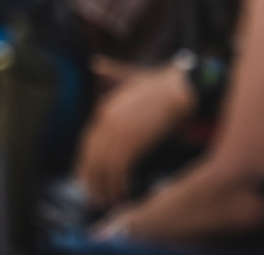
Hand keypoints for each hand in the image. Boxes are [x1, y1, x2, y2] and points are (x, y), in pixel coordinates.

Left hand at [75, 60, 197, 209]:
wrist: (179, 88)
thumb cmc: (159, 84)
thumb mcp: (129, 77)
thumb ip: (110, 73)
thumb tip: (95, 63)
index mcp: (104, 110)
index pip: (87, 142)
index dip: (85, 163)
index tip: (85, 179)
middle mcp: (106, 121)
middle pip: (92, 156)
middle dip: (92, 179)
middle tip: (94, 197)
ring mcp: (118, 131)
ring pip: (104, 166)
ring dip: (106, 186)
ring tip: (109, 200)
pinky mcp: (133, 140)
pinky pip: (119, 168)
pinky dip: (119, 183)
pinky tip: (123, 192)